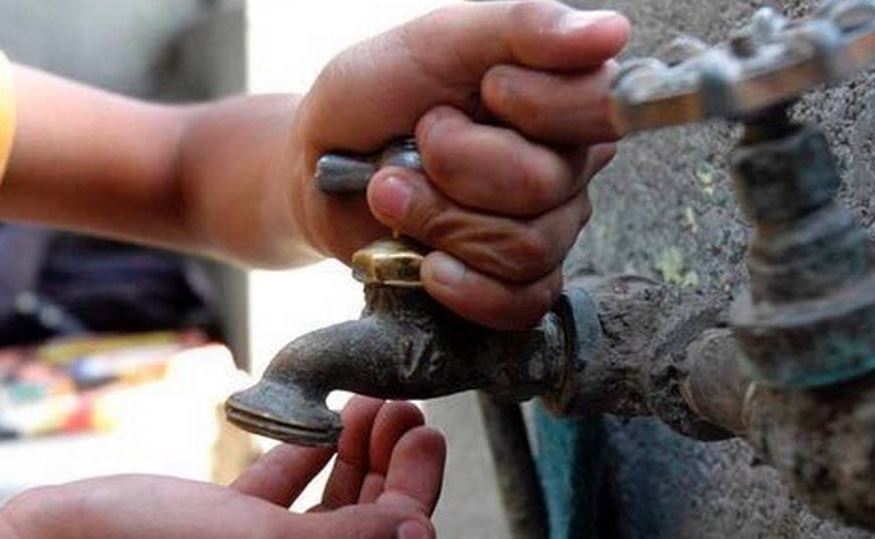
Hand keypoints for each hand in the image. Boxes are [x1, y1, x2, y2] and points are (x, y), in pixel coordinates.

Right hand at [0, 398, 443, 538]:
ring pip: (328, 507)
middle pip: (366, 525)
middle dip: (390, 464)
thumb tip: (422, 532)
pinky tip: (317, 421)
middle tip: (403, 410)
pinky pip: (277, 496)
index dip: (416, 492)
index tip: (428, 435)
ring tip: (368, 404)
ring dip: (353, 452)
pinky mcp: (221, 531)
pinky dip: (300, 456)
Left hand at [289, 0, 629, 328]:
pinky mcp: (515, 284)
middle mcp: (564, 167)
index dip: (534, 107)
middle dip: (457, 167)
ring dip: (439, 220)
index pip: (601, 108)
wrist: (320, 170)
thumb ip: (520, 28)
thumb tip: (610, 35)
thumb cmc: (376, 98)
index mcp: (561, 98)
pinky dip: (465, 287)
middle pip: (544, 186)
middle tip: (417, 147)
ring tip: (396, 195)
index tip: (484, 90)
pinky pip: (521, 303)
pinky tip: (428, 264)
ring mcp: (545, 229)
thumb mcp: (437, 41)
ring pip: (525, 247)